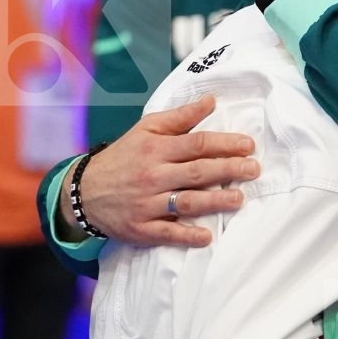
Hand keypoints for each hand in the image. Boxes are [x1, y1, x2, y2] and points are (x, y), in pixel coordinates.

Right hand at [62, 95, 258, 247]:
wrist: (83, 191)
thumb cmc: (123, 157)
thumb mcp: (145, 129)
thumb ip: (180, 117)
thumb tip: (211, 101)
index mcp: (156, 149)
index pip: (196, 144)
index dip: (225, 144)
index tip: (248, 145)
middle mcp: (153, 175)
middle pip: (197, 172)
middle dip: (228, 170)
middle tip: (254, 169)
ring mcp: (147, 203)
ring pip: (186, 202)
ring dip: (214, 202)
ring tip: (239, 199)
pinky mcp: (141, 228)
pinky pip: (167, 233)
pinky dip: (186, 236)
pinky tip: (206, 236)